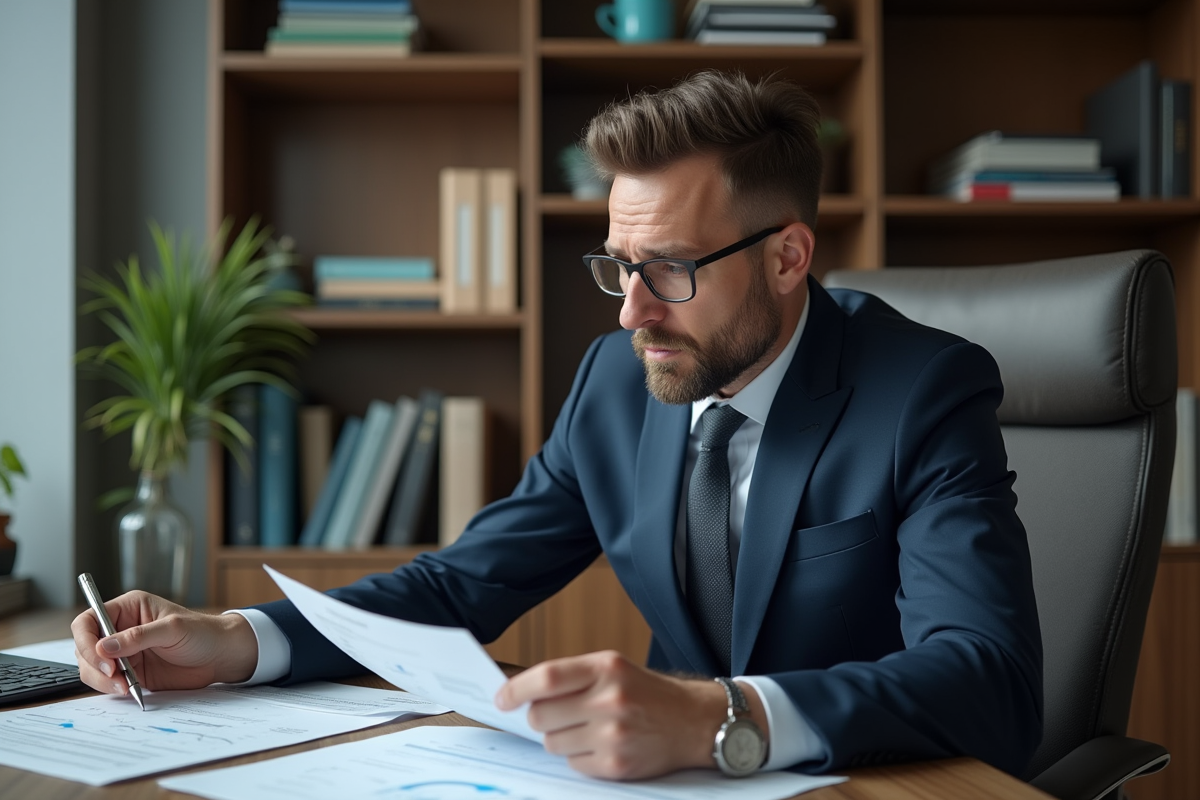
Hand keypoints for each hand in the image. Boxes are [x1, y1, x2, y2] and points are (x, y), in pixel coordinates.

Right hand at [70, 591, 258, 696]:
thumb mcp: (173, 629)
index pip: (89, 621)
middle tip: (116, 676)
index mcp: (128, 608)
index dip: (86, 639)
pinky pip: (108, 682)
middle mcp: (121, 629)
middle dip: (95, 664)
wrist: (221, 656)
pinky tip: (129, 690)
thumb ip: (138, 636)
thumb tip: (103, 646)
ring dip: (102, 680)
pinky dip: (112, 688)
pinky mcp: (131, 672)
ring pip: (93, 667)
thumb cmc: (202, 632)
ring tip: (125, 686)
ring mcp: (124, 652)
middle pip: (85, 647)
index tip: (100, 657)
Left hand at [495, 650, 737, 779]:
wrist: (694, 721)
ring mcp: (613, 735)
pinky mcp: (616, 765)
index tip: (501, 698)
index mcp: (606, 668)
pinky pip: (572, 763)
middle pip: (541, 715)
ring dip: (559, 737)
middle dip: (538, 717)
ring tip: (585, 728)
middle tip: (554, 715)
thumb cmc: (646, 692)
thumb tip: (520, 695)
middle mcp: (610, 699)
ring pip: (552, 743)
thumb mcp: (614, 668)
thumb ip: (571, 677)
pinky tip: (600, 744)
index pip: (546, 678)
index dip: (516, 689)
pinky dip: (578, 756)